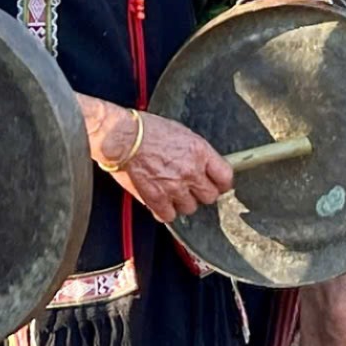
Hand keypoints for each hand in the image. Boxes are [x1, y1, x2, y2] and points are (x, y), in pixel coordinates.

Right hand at [96, 108, 232, 223]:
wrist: (121, 136)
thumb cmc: (146, 129)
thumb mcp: (180, 132)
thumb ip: (196, 151)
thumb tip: (204, 163)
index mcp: (199, 152)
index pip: (225, 177)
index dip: (222, 183)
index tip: (217, 184)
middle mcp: (191, 171)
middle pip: (210, 196)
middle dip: (201, 193)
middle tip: (192, 188)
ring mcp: (174, 187)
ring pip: (190, 208)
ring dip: (182, 203)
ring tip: (172, 192)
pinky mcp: (156, 199)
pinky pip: (169, 216)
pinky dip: (164, 211)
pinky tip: (159, 200)